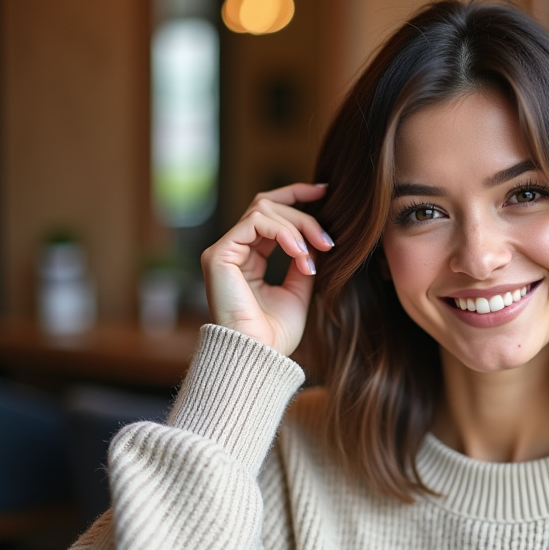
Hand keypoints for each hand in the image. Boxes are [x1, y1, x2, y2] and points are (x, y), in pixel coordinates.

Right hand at [200, 183, 333, 355]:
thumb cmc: (275, 334)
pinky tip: (300, 254)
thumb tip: (316, 235)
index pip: (270, 214)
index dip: (296, 196)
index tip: (325, 192)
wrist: (259, 357)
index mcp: (249, 259)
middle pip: (267, 205)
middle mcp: (233, 250)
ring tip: (317, 250)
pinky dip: (283, 232)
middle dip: (303, 212)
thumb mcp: (299, 290)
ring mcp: (223, 250)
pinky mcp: (219, 254)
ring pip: (263, 209)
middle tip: (329, 239)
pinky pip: (254, 222)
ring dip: (297, 225)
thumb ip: (303, 260)